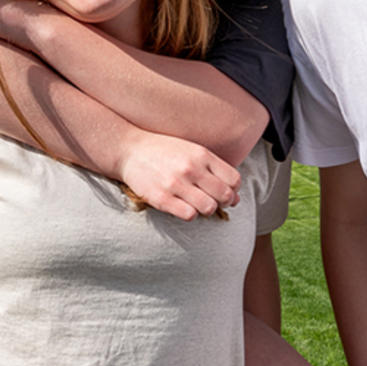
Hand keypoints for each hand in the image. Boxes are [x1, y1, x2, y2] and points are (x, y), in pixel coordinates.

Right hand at [115, 129, 240, 220]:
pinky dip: (190, 214)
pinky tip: (183, 207)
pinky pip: (189, 215)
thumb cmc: (164, 151)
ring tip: (197, 204)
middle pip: (225, 195)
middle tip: (213, 201)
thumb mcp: (192, 150)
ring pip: (209, 207)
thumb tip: (236, 195)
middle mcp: (191, 169)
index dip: (234, 189)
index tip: (225, 191)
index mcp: (202, 155)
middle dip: (224, 202)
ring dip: (207, 209)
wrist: (130, 150)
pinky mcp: (161, 198)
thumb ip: (214, 169)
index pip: (234, 180)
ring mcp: (176, 184)